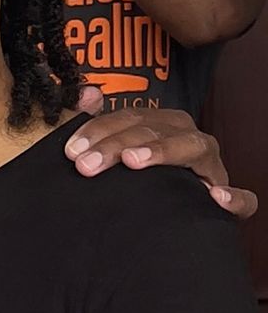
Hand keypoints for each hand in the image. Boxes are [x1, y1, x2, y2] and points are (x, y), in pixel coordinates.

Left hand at [66, 90, 252, 216]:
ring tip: (134, 162)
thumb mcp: (120, 151)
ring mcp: (212, 165)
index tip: (71, 151)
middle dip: (116, 145)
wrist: (176, 217)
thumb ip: (103, 125)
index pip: (129, 118)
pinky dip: (233, 197)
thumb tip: (85, 95)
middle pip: (152, 131)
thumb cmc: (145, 181)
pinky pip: (241, 198)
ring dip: (161, 153)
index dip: (98, 130)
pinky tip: (214, 197)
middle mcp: (189, 138)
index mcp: (164, 125)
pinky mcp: (229, 197)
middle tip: (85, 166)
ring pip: (191, 148)